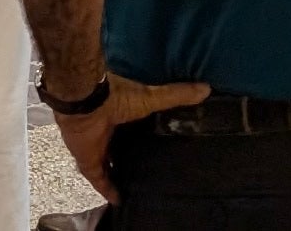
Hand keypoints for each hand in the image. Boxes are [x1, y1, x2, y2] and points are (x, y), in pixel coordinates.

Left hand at [48, 75, 213, 203]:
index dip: (140, 140)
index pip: (132, 131)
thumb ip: (175, 95)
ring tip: (135, 188)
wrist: (85, 100)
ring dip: (118, 175)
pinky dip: (108, 190)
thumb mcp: (151, 97)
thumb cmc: (116, 97)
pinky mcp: (88, 161)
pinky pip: (98, 180)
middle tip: (147, 173)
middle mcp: (107, 132)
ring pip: (107, 166)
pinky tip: (119, 200)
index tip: (156, 149)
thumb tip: (206, 89)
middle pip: (118, 150)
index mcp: (120, 115)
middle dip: (129, 160)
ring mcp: (95, 147)